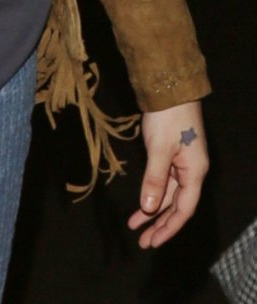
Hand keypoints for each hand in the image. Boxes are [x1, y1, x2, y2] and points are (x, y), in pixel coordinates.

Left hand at [127, 100, 208, 248]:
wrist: (169, 86)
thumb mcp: (159, 148)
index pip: (183, 209)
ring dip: (152, 209)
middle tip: (143, 242)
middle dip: (159, 224)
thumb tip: (147, 208)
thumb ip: (154, 179)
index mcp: (195, 172)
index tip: (153, 242)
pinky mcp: (171, 153)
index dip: (168, 227)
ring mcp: (182, 161)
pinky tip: (140, 202)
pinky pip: (163, 180)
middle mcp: (191, 170)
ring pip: (168, 194)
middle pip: (176, 205)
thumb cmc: (168, 116)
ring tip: (134, 226)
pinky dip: (151, 191)